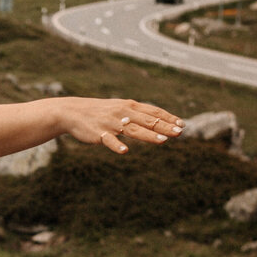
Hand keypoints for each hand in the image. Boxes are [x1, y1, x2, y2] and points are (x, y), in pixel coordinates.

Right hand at [58, 96, 182, 154]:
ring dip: (148, 135)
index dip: (168, 117)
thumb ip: (138, 115)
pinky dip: (117, 145)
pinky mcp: (99, 134)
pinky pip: (110, 141)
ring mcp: (111, 124)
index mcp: (130, 106)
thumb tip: (158, 122)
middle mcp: (123, 113)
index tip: (182, 124)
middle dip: (164, 126)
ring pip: (133, 130)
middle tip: (180, 132)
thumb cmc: (101, 112)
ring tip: (163, 140)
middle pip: (147, 120)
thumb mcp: (120, 108)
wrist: (73, 112)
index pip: (153, 111)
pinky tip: (125, 151)